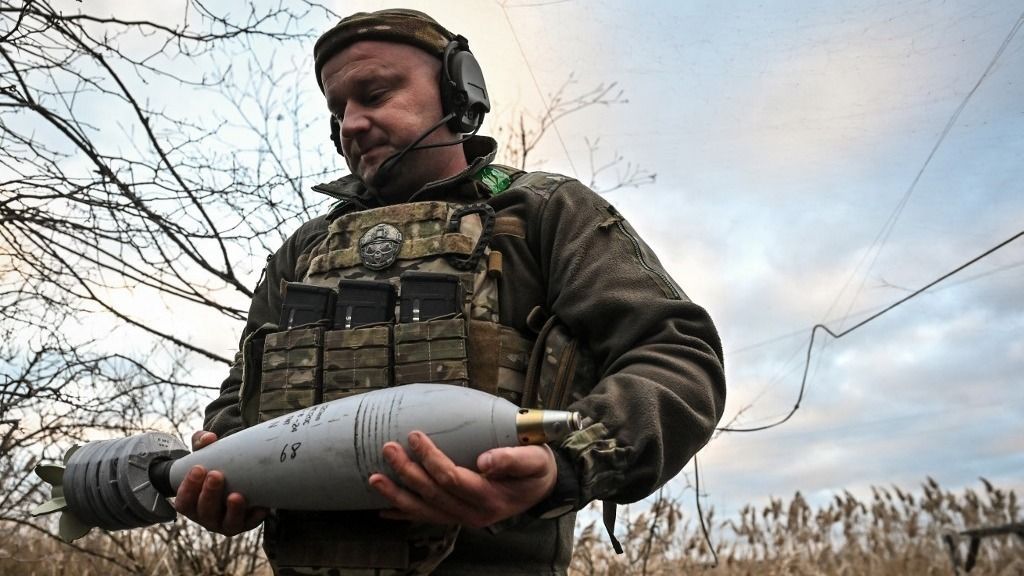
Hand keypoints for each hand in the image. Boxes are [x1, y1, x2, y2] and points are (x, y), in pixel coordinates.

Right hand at [173, 431, 267, 535]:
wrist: (232, 476)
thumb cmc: (213, 465)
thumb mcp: (204, 453)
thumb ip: (201, 442)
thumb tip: (209, 438)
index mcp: (192, 503)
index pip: (184, 502)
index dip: (188, 488)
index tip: (197, 468)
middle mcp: (206, 516)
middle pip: (205, 512)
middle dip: (209, 495)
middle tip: (216, 475)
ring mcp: (226, 523)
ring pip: (227, 524)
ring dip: (232, 511)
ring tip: (236, 496)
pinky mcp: (246, 523)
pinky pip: (250, 524)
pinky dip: (255, 517)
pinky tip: (261, 507)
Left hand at [368, 431, 556, 528]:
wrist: (544, 486)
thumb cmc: (537, 467)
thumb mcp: (534, 459)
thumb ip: (511, 459)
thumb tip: (484, 460)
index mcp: (490, 497)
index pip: (452, 478)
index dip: (430, 458)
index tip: (415, 436)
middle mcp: (474, 514)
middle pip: (433, 494)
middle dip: (407, 472)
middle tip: (388, 448)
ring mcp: (464, 518)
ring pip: (425, 510)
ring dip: (398, 496)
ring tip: (375, 479)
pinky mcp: (458, 516)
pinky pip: (428, 517)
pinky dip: (406, 513)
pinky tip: (385, 510)